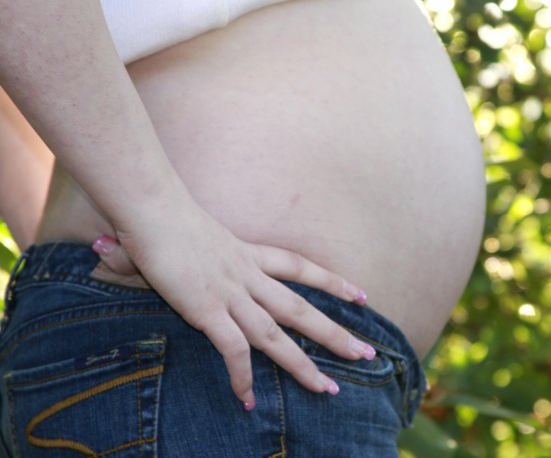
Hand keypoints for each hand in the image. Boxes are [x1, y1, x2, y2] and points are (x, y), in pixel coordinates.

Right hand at [92, 196, 373, 409]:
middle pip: (301, 309)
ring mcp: (231, 293)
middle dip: (336, 334)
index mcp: (247, 254)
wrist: (149, 207)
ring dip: (304, 365)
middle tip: (367, 354)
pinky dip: (242, 377)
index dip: (332, 282)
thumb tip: (124, 248)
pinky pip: (233, 351)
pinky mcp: (208, 309)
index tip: (361, 294)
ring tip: (329, 390)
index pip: (301, 267)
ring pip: (278, 336)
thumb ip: (180, 251)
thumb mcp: (184, 234)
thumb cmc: (160, 214)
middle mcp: (247, 275)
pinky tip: (248, 400)